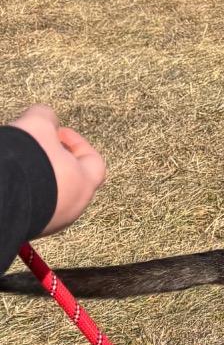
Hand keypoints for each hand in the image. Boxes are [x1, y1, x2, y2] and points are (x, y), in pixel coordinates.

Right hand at [9, 104, 105, 235]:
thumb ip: (46, 116)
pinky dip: (28, 191)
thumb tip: (47, 117)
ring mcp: (55, 221)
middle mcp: (75, 207)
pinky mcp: (33, 228)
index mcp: (85, 184)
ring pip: (54, 194)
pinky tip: (11, 179)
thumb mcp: (36, 125)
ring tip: (19, 161)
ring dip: (41, 176)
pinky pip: (36, 206)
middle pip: (73, 179)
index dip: (78, 142)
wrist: (2, 200)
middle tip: (36, 145)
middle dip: (56, 159)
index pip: (94, 162)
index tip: (57, 132)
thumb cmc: (27, 162)